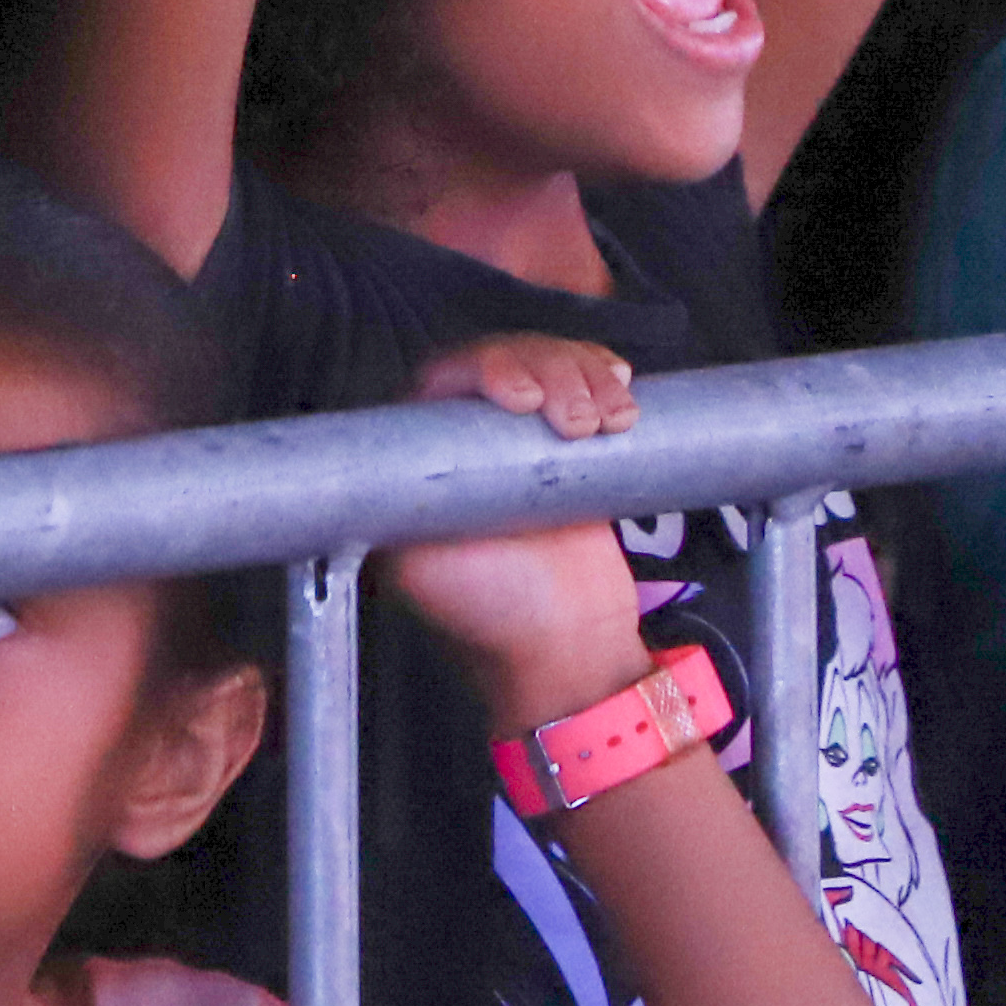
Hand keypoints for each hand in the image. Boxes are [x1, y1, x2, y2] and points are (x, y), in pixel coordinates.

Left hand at [372, 340, 662, 728]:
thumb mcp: (424, 569)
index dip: (489, 369)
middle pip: (507, 359)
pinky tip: (622, 391)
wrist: (574, 647)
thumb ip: (399, 510)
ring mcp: (522, 434)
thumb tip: (382, 457)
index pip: (448, 378)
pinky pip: (587, 380)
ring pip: (550, 361)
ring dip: (586, 375)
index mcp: (423, 455)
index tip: (524, 399)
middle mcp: (468, 435)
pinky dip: (606, 376)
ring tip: (613, 421)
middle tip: (581, 425)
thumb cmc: (496, 615)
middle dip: (552, 373)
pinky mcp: (570, 440)